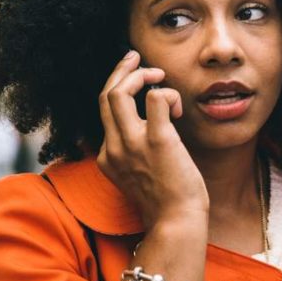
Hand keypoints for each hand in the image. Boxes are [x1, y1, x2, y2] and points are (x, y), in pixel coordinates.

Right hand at [97, 50, 209, 229]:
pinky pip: (155, 99)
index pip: (104, 111)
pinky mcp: (158, 141)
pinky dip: (167, 94)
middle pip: (105, 96)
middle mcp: (114, 148)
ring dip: (140, 75)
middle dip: (120, 70)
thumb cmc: (165, 200)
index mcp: (108, 156)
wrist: (176, 223)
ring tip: (159, 74)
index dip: (117, 87)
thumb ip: (134, 151)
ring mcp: (133, 144)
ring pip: (119, 92)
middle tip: (135, 57)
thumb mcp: (137, 175)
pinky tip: (178, 108)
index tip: (131, 75)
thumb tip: (151, 123)